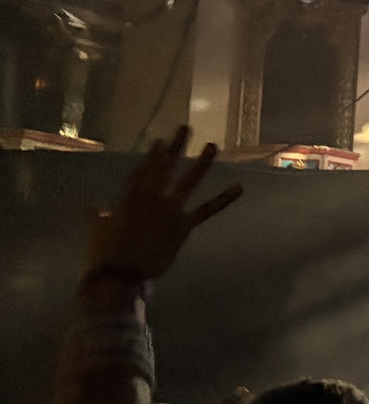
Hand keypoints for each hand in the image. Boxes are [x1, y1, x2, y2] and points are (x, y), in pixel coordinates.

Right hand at [83, 127, 241, 287]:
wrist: (120, 275)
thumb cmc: (104, 253)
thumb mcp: (96, 228)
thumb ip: (98, 213)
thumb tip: (94, 203)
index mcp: (130, 196)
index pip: (143, 170)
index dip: (154, 154)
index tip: (161, 140)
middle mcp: (152, 198)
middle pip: (165, 167)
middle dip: (175, 147)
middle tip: (186, 128)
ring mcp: (170, 210)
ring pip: (188, 182)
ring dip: (201, 163)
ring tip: (213, 146)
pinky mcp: (184, 225)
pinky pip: (206, 210)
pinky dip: (223, 199)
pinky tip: (239, 188)